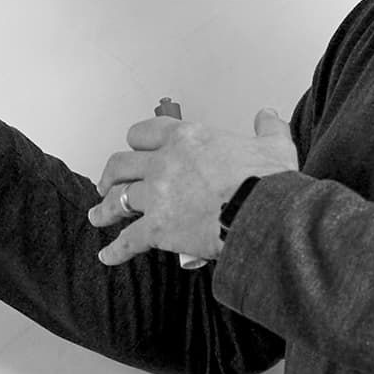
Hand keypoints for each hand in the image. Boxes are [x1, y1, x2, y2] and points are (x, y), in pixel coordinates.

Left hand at [88, 108, 297, 266]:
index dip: (136, 142)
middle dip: (111, 174)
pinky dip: (115, 250)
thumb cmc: (268, 182)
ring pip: (118, 199)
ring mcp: (158, 196)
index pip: (145, 132)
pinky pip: (128, 240)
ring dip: (105, 208)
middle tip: (108, 182)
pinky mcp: (158, 229)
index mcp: (188, 138)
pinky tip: (107, 256)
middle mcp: (165, 163)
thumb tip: (267, 117)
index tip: (135, 149)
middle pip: (121, 164)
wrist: (264, 214)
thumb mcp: (275, 145)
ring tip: (98, 215)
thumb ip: (267, 128)